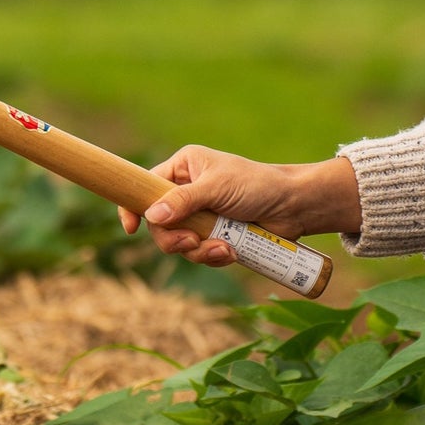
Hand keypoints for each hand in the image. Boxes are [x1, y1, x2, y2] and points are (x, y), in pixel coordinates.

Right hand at [118, 147, 359, 266]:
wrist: (293, 206)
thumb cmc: (257, 185)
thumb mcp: (217, 188)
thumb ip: (183, 201)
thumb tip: (151, 216)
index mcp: (184, 167)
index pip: (146, 185)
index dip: (134, 206)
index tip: (131, 228)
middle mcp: (188, 191)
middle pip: (160, 224)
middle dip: (175, 239)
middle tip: (192, 243)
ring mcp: (201, 215)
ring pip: (180, 243)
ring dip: (199, 251)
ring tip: (224, 248)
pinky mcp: (216, 235)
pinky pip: (200, 254)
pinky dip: (214, 257)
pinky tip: (233, 252)